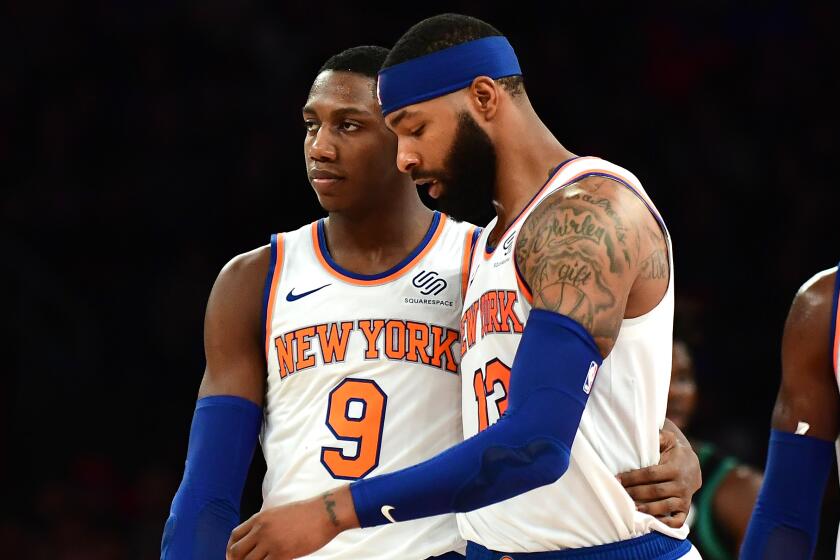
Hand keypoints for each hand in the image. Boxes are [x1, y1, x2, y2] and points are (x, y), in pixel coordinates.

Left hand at [226, 486, 358, 559]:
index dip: (231, 548)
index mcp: (260, 518)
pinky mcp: (282, 554)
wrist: (325, 512)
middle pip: (236, 551)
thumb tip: (258, 537)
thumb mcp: (279, 513)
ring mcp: (271, 542)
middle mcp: (261, 530)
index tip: (234, 556)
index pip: (235, 536)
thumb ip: (266, 524)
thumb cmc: (307, 513)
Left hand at [617, 430, 701, 527]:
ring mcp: (685, 498)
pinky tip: (651, 522)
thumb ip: (659, 436)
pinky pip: (678, 520)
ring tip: (631, 508)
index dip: (633, 477)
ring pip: (664, 506)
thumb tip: (648, 431)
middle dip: (635, 493)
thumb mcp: (669, 439)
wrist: (693, 464)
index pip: (650, 474)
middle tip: (619, 493)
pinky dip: (666, 524)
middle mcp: (681, 484)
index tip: (618, 479)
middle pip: (655, 491)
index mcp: (675, 467)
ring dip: (647, 509)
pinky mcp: (685, 509)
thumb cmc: (674, 451)